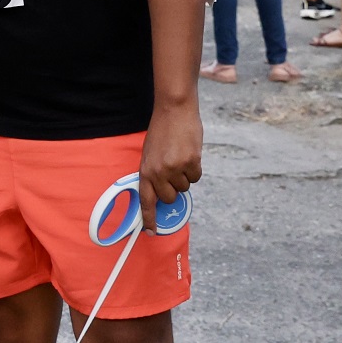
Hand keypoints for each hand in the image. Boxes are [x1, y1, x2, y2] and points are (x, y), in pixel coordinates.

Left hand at [138, 100, 201, 229]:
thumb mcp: (150, 154)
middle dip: (173, 189)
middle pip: (170, 197)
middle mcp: (158, 172)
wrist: (174, 110)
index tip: (151, 232)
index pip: (146, 200)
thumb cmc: (162, 131)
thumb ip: (154, 173)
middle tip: (173, 171)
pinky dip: (195, 169)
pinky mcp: (191, 163)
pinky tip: (189, 154)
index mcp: (145, 170)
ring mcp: (175, 168)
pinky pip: (196, 177)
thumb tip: (162, 193)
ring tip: (179, 157)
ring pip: (185, 187)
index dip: (148, 217)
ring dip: (185, 176)